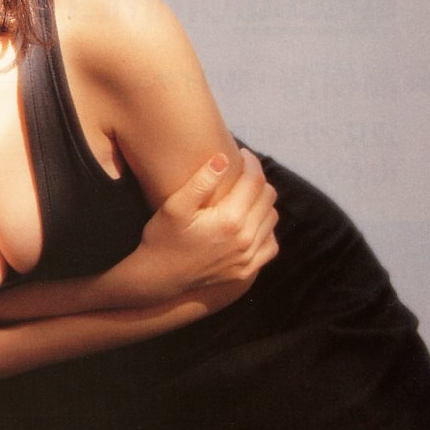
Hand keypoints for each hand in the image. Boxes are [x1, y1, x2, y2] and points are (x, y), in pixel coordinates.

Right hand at [131, 148, 277, 301]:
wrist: (158, 276)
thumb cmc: (163, 236)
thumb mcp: (176, 206)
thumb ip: (201, 181)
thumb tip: (223, 158)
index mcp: (230, 220)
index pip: (255, 181)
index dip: (251, 162)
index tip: (242, 154)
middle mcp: (245, 239)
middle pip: (268, 197)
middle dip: (257, 178)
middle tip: (241, 171)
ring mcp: (248, 257)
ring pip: (272, 218)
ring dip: (262, 201)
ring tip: (244, 193)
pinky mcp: (246, 270)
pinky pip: (271, 245)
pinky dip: (266, 229)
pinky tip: (250, 221)